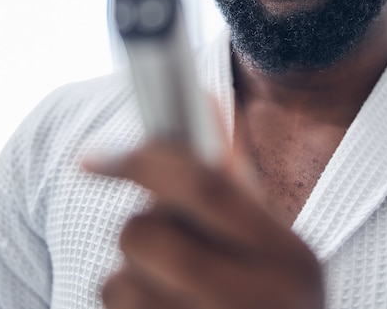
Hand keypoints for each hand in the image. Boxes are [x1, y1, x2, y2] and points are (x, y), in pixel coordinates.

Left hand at [84, 141, 323, 308]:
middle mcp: (261, 301)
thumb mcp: (268, 239)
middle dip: (139, 224)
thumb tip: (200, 98)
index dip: (145, 160)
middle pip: (146, 234)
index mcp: (290, 257)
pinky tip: (160, 305)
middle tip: (164, 234)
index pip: (207, 187)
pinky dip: (125, 300)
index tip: (96, 157)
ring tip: (167, 281)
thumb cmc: (270, 291)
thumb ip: (232, 175)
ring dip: (129, 271)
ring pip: (118, 280)